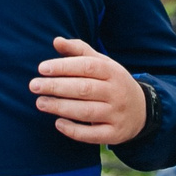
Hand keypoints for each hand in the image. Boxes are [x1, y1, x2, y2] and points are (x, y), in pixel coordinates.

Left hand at [30, 36, 147, 144]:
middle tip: (34, 86)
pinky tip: (58, 123)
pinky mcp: (115, 134)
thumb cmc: (113, 83)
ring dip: (61, 107)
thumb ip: (79, 51)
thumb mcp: (103, 63)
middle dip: (56, 87)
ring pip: (86, 111)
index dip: (63, 66)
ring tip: (40, 103)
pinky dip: (74, 130)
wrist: (142, 111)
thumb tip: (56, 41)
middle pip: (84, 89)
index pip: (87, 66)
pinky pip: (92, 134)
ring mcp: (116, 114)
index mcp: (113, 72)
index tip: (41, 68)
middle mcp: (116, 93)